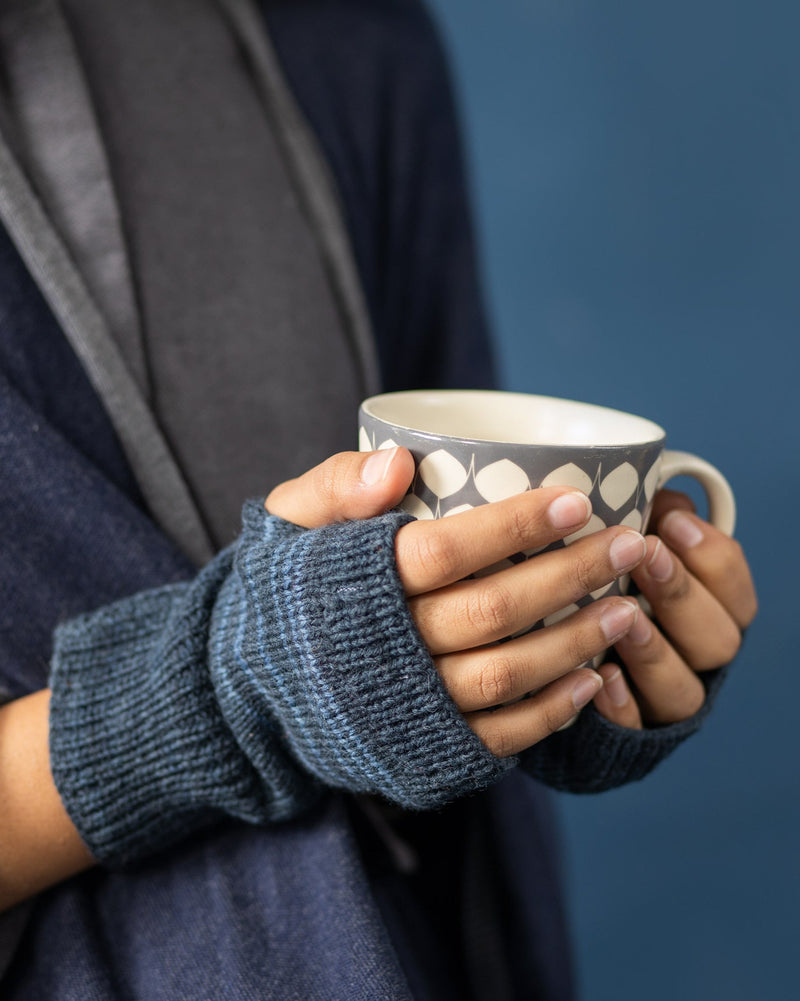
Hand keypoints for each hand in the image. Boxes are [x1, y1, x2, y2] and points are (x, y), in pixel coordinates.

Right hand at [267, 448, 650, 756]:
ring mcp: (404, 707)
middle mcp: (382, 650)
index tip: (575, 501)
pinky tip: (594, 680)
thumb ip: (335, 485)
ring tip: (626, 607)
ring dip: (574, 643)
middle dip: (568, 576)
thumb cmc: (283, 587)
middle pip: (490, 611)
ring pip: (503, 675)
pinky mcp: (422, 750)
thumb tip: (398, 462)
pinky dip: (550, 713)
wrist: (247, 686)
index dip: (513, 526)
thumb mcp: (286, 521)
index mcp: (350, 585)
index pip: (443, 551)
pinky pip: (495, 738)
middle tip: (629, 544)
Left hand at [592, 489, 757, 728]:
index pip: (736, 589)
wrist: (555, 654)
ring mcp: (663, 697)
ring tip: (624, 616)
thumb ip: (644, 519)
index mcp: (710, 609)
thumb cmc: (599, 582)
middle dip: (683, 593)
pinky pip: (634, 727)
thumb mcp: (623, 547)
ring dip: (655, 648)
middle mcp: (696, 657)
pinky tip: (601, 676)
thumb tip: (649, 482)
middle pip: (718, 640)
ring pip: (683, 688)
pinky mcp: (627, 729)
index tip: (671, 519)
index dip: (712, 557)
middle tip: (645, 554)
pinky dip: (621, 704)